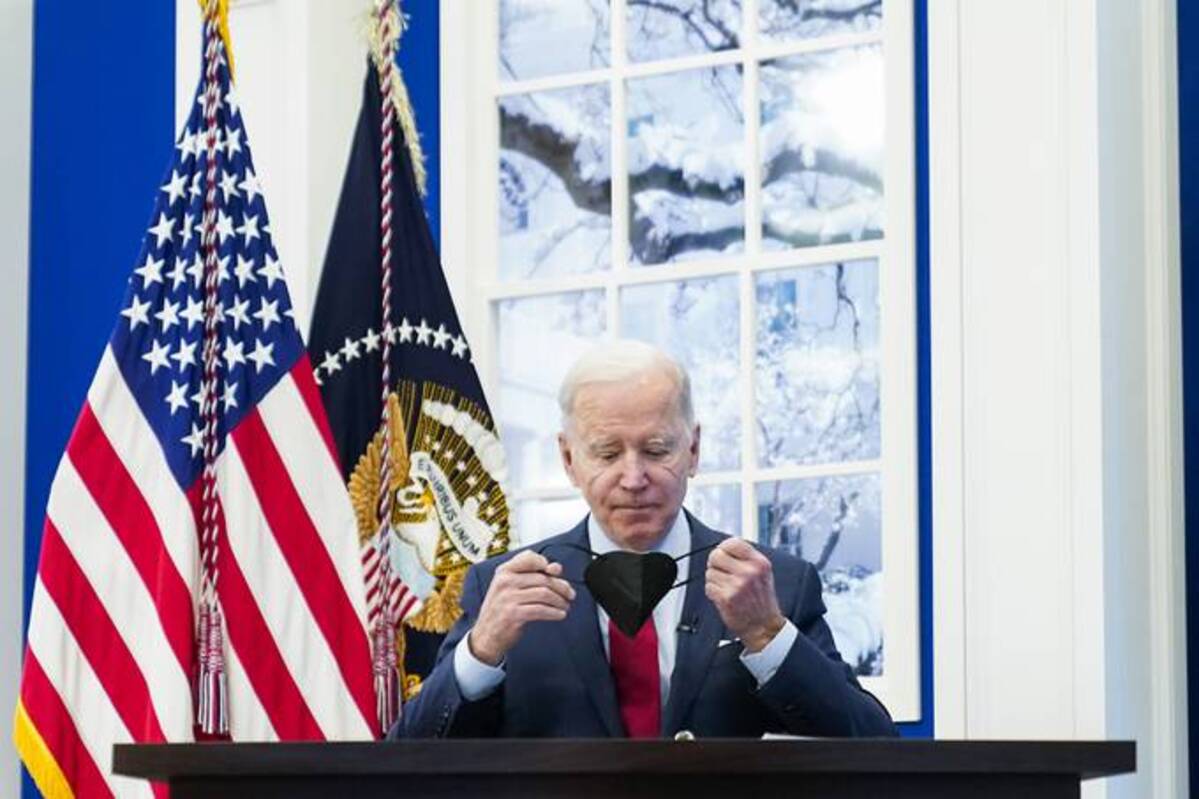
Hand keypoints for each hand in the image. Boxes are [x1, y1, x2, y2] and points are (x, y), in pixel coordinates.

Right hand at [468, 551, 575, 665]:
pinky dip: (555, 612)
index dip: (546, 563)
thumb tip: (556, 567)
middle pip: (543, 578)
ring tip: (565, 605)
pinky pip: (541, 610)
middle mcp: (505, 582)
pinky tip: (560, 614)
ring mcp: (508, 598)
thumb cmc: (500, 610)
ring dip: (560, 601)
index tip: (556, 572)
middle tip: (569, 593)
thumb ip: (530, 575)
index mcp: (504, 571)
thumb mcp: (508, 587)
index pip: (529, 557)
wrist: (485, 635)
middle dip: (561, 586)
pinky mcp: (514, 614)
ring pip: (544, 593)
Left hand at [705, 538, 785, 652]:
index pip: (733, 542)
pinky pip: (709, 587)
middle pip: (716, 555)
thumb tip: (725, 547)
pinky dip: (713, 592)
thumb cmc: (762, 600)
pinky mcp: (726, 598)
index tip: (722, 553)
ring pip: (710, 572)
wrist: (764, 626)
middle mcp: (749, 572)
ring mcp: (737, 585)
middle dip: (715, 563)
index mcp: (759, 563)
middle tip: (721, 571)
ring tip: (726, 587)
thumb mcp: (763, 573)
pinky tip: (724, 597)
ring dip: (714, 580)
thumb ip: (747, 558)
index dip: (723, 547)